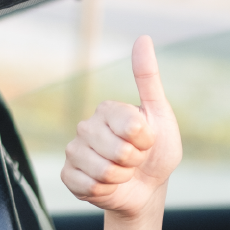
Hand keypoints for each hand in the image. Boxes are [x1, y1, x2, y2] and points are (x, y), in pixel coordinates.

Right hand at [61, 36, 181, 219]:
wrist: (147, 187)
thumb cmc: (156, 151)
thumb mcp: (160, 114)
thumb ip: (148, 78)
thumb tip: (143, 38)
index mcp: (108, 109)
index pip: (131, 126)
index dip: (146, 140)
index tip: (148, 141)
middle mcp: (87, 126)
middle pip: (117, 151)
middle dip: (134, 161)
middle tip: (135, 159)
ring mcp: (75, 151)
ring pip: (102, 170)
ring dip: (121, 178)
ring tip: (123, 172)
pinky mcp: (69, 175)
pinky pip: (86, 185)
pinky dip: (104, 191)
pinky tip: (107, 185)